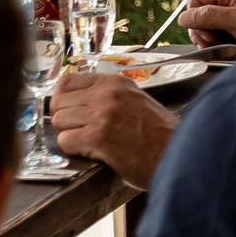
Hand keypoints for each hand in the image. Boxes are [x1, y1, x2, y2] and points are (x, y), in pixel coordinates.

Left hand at [51, 71, 177, 188]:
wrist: (178, 154)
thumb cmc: (158, 135)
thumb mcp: (135, 102)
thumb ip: (107, 97)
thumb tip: (74, 102)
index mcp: (116, 82)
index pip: (66, 82)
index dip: (64, 101)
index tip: (73, 113)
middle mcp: (108, 93)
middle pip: (57, 103)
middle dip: (66, 121)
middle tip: (84, 132)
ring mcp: (102, 113)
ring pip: (58, 122)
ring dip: (70, 135)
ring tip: (93, 142)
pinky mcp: (98, 136)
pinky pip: (64, 141)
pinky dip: (75, 150)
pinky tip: (95, 152)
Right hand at [182, 0, 235, 48]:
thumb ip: (210, 16)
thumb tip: (185, 17)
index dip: (195, 18)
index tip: (206, 33)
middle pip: (200, 12)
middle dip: (202, 29)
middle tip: (212, 41)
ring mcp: (235, 8)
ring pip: (208, 22)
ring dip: (210, 36)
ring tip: (222, 44)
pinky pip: (219, 28)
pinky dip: (219, 38)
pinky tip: (227, 44)